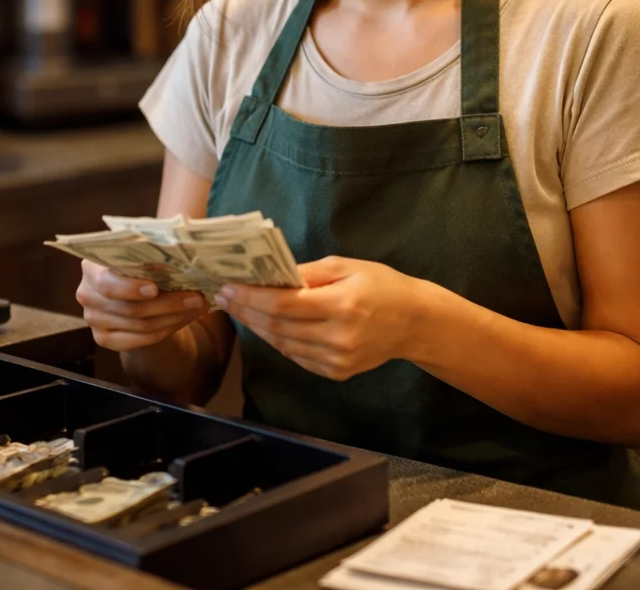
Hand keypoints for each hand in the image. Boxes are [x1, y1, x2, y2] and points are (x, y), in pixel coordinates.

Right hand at [75, 260, 208, 351]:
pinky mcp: (104, 339)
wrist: (130, 290)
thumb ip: (155, 253)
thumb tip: (188, 252)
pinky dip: (166, 330)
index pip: (108, 283)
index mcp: (92, 267)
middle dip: (168, 304)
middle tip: (197, 298)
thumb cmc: (140, 264)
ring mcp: (93, 319)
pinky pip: (140, 340)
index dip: (131, 288)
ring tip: (198, 307)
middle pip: (129, 308)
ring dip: (173, 317)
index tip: (156, 288)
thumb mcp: (143, 254)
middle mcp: (87, 294)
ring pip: (140, 326)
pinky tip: (184, 319)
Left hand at [214, 256, 427, 380]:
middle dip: (246, 311)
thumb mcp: (347, 267)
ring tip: (239, 309)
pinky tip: (265, 325)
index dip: (250, 298)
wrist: (415, 323)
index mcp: (342, 306)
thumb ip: (308, 273)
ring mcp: (337, 361)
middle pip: (277, 328)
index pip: (283, 306)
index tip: (227, 287)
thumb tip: (270, 275)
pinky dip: (277, 341)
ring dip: (257, 327)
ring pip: (283, 345)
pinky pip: (296, 356)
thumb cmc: (382, 286)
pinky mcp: (337, 373)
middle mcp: (338, 338)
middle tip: (224, 296)